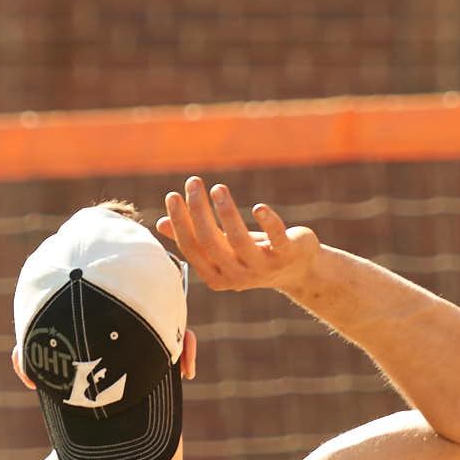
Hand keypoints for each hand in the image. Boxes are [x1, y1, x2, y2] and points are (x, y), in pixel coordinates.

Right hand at [160, 176, 319, 293]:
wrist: (298, 270)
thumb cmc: (253, 255)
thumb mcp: (222, 248)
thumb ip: (195, 239)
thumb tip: (160, 223)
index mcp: (216, 277)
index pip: (191, 248)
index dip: (180, 222)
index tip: (173, 195)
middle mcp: (237, 276)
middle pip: (210, 242)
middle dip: (198, 210)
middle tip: (192, 182)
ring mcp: (262, 267)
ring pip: (237, 239)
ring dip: (226, 211)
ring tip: (218, 187)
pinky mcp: (287, 255)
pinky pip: (275, 238)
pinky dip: (267, 222)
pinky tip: (258, 207)